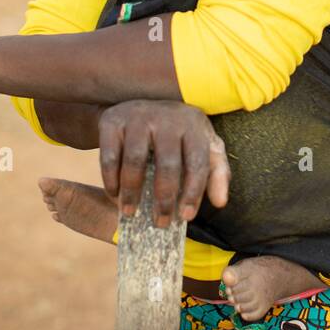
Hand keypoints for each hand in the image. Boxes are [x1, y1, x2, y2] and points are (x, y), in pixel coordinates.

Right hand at [97, 100, 229, 227]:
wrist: (139, 106)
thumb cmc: (178, 135)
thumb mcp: (203, 146)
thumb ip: (217, 173)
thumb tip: (220, 203)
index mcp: (193, 125)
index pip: (198, 162)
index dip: (193, 192)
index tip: (186, 217)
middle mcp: (167, 117)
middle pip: (167, 164)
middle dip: (164, 199)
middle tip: (160, 222)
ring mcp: (138, 117)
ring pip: (135, 161)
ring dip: (132, 192)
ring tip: (130, 212)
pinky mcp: (112, 121)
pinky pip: (110, 156)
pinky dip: (111, 180)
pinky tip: (114, 195)